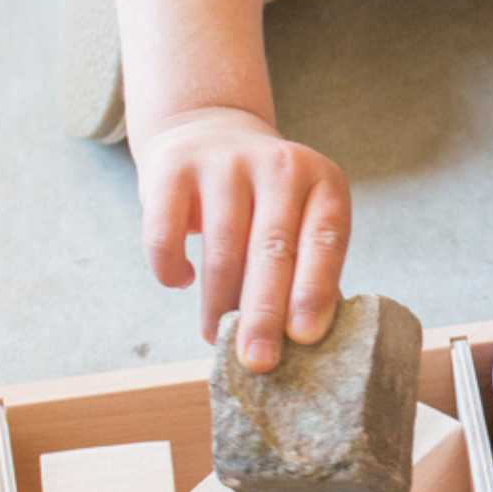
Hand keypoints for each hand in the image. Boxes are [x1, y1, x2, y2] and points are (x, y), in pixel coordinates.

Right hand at [134, 106, 350, 364]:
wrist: (209, 130)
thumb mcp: (300, 218)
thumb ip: (306, 268)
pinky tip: (180, 281)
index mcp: (323, 182)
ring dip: (219, 303)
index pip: (325, 240)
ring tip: (217, 338)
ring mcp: (226, 161)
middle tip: (258, 361)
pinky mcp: (174, 167)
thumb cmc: (265, 200)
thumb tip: (302, 342)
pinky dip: (171, 266)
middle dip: (264, 313)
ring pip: (223, 247)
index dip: (315, 290)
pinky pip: (167, 231)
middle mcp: (279, 166)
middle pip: (273, 249)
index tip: (304, 338)